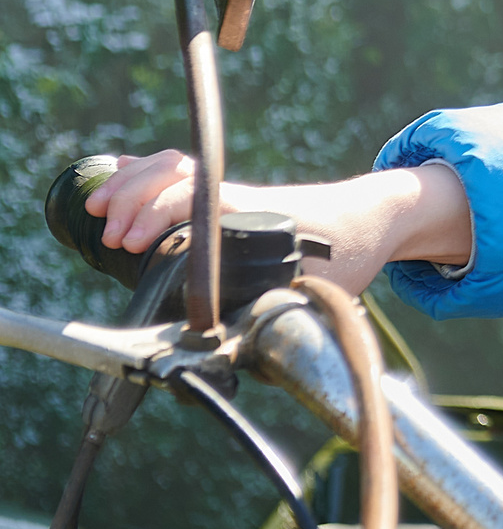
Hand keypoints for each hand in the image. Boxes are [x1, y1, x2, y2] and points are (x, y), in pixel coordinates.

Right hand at [85, 151, 474, 294]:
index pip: (194, 201)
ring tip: (98, 209)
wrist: (377, 215)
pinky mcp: (231, 197)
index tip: (129, 244)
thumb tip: (240, 358)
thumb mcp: (321, 290)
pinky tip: (116, 173)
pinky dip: (147, 173)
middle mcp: (239, 197)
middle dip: (134, 200)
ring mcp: (233, 194)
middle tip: (110, 236)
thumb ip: (281, 319)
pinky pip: (183, 175)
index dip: (156, 217)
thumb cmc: (351, 251)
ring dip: (132, 184)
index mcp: (256, 214)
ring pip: (174, 171)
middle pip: (174, 178)